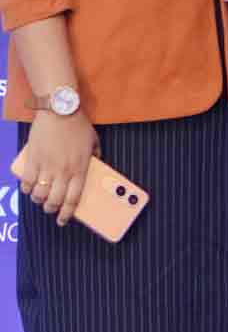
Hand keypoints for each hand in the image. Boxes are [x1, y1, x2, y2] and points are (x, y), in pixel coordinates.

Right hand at [16, 109, 97, 225]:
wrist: (59, 111)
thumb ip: (96, 155)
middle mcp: (63, 172)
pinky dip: (26, 188)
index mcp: (80, 169)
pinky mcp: (33, 160)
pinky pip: (26, 182)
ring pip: (39, 194)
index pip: (73, 199)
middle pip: (54, 201)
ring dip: (38, 200)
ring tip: (39, 198)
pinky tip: (28, 188)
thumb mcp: (93, 141)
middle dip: (51, 209)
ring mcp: (47, 167)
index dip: (67, 214)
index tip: (63, 220)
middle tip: (50, 209)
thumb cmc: (78, 125)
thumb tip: (97, 164)